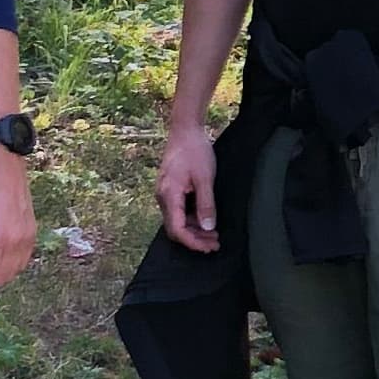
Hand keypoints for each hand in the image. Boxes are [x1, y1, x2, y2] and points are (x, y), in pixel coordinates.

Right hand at [154, 120, 221, 253]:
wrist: (185, 131)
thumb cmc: (195, 151)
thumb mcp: (205, 178)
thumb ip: (206, 204)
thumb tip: (208, 228)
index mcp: (169, 195)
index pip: (177, 229)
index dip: (192, 242)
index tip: (209, 247)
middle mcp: (163, 197)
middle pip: (175, 228)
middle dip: (195, 239)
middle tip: (215, 244)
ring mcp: (165, 194)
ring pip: (177, 221)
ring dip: (195, 230)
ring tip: (214, 235)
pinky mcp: (171, 190)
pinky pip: (179, 211)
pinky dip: (192, 219)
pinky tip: (206, 220)